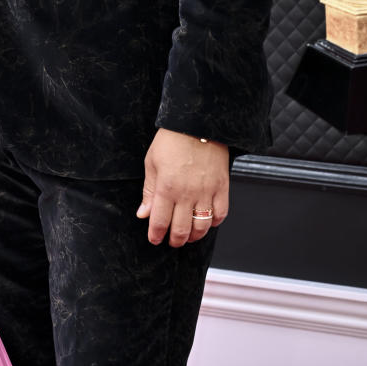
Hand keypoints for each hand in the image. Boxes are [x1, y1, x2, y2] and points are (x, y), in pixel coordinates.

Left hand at [136, 128, 228, 247]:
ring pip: (202, 226)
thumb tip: (144, 213)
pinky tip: (207, 222)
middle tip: (172, 241)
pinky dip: (214, 222)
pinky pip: (221, 214)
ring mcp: (207, 192)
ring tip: (189, 236)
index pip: (160, 222)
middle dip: (175, 240)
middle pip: (181, 229)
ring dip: (194, 236)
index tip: (155, 239)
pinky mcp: (222, 187)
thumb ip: (149, 191)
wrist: (197, 124)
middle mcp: (187, 194)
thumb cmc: (172, 141)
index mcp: (167, 188)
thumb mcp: (152, 163)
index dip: (156, 235)